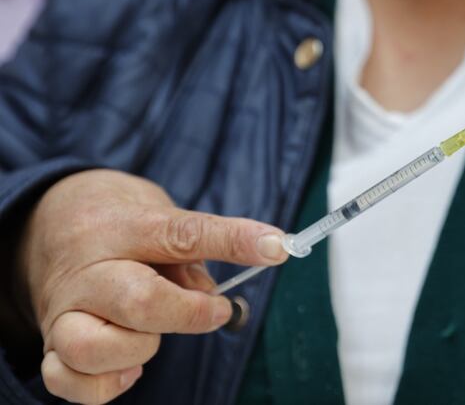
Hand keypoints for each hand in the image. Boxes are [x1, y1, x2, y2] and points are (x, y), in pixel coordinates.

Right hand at [14, 169, 287, 404]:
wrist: (49, 221)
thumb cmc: (123, 225)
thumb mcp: (161, 217)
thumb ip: (191, 254)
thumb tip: (213, 298)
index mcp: (127, 228)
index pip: (185, 233)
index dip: (236, 241)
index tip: (278, 248)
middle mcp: (91, 271)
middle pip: (140, 301)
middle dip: (189, 314)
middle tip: (215, 310)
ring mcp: (66, 310)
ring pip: (92, 348)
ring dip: (138, 349)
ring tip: (153, 335)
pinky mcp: (52, 343)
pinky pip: (67, 381)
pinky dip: (104, 384)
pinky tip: (129, 363)